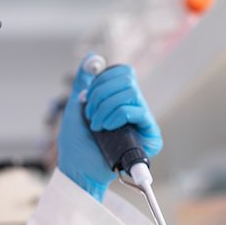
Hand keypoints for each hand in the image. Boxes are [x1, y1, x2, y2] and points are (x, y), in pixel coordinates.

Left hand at [58, 54, 162, 201]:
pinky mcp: (149, 135)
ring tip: (97, 125)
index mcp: (118, 98)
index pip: (122, 72)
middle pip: (127, 78)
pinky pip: (138, 110)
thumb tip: (91, 57)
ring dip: (106, 108)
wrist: (78, 168)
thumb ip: (84, 81)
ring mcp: (141, 120)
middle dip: (101, 94)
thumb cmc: (76, 142)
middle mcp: (132, 106)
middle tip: (90, 114)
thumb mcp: (75, 106)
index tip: (86, 98)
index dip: (102, 80)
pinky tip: (106, 128)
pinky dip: (117, 115)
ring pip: (131, 92)